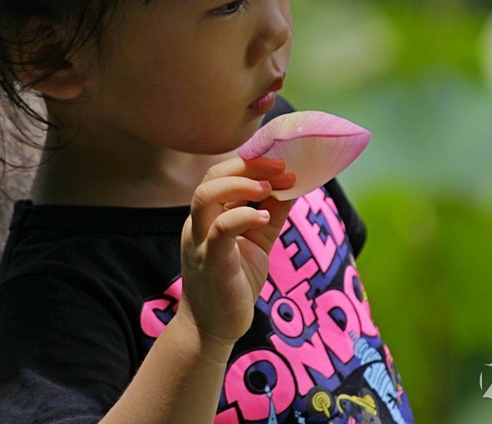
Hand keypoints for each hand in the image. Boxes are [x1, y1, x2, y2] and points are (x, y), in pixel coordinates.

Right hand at [176, 156, 294, 346]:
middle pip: (211, 177)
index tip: (282, 164)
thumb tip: (293, 186)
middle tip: (280, 168)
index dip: (251, 164)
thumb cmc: (233, 283)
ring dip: (240, 185)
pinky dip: (244, 216)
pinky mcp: (211, 262)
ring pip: (205, 196)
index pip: (221, 174)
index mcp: (207, 216)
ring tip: (269, 187)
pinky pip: (220, 230)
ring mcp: (201, 242)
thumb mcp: (257, 242)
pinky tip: (265, 216)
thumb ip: (271, 214)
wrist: (212, 328)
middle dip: (247, 166)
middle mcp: (198, 223)